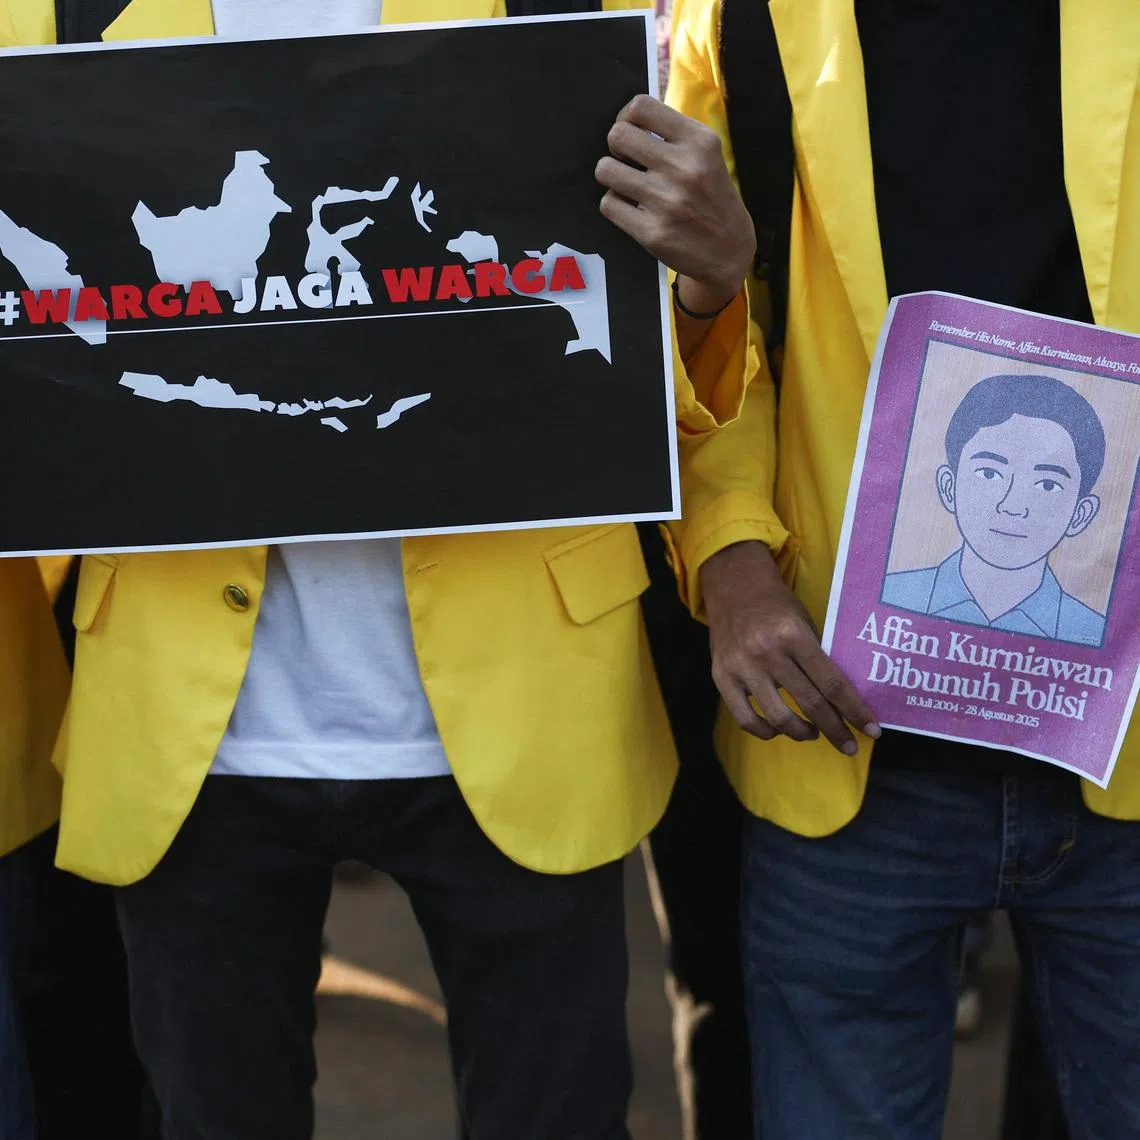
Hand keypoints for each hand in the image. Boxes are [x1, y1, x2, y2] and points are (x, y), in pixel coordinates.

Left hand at [596, 95, 755, 312]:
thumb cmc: (712, 197)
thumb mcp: (706, 155)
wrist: (729, 250)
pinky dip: (616, 205)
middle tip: (629, 161)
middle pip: (617, 136)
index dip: (626, 117)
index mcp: (699, 141)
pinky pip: (608, 204)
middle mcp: (683, 167)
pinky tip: (634, 209)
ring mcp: (666, 201)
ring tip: (630, 185)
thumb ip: (672, 135)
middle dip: (617, 147)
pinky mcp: (651, 232)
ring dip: (613, 176)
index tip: (633, 132)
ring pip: (606, 170)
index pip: (641, 107)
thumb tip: (627, 120)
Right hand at [700, 542, 880, 754]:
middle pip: (810, 703)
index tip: (872, 730)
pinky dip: (765, 731)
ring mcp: (741, 666)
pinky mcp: (721, 676)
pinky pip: (744, 718)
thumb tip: (843, 698)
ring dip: (802, 733)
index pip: (831, 682)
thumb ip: (818, 656)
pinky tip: (778, 730)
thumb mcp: (804, 621)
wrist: (732, 586)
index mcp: (793, 634)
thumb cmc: (776, 605)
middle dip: (836, 729)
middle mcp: (766, 651)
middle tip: (849, 746)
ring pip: (778, 717)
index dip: (854, 710)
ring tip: (813, 733)